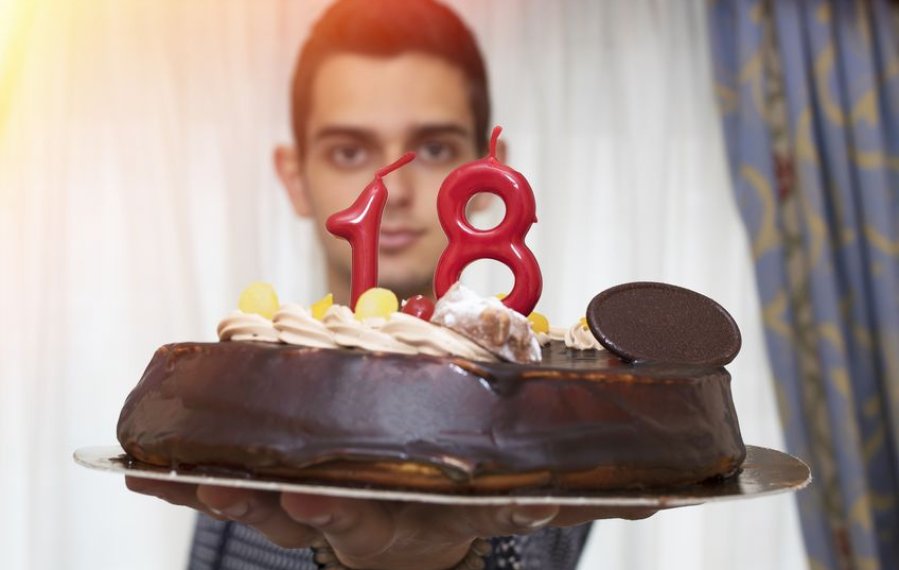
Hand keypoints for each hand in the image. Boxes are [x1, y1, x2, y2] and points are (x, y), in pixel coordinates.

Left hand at [126, 477, 654, 569]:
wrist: (438, 520)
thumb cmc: (471, 495)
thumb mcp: (524, 493)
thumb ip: (583, 491)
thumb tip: (664, 493)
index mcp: (409, 513)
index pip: (365, 517)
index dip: (333, 511)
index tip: (309, 500)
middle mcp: (354, 514)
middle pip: (293, 510)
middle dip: (249, 497)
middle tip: (202, 476)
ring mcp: (314, 502)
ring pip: (254, 498)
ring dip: (207, 482)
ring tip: (157, 463)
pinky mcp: (289, 486)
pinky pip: (232, 483)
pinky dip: (188, 476)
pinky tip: (145, 462)